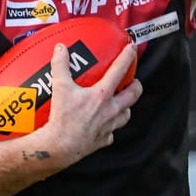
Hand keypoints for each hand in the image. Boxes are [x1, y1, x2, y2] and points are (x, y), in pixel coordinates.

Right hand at [33, 39, 141, 165]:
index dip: (127, 57)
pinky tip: (105, 127)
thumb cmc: (63, 119)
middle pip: (132, 96)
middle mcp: (110, 110)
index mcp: (101, 95)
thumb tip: (60, 49)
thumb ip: (61, 66)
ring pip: (125, 116)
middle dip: (136, 87)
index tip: (132, 49)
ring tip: (122, 104)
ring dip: (126, 108)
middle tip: (134, 82)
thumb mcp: (60, 87)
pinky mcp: (103, 140)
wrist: (60, 146)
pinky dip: (110, 130)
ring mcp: (108, 126)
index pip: (118, 71)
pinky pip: (111, 134)